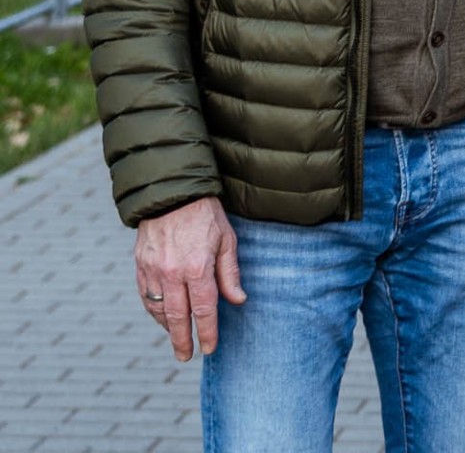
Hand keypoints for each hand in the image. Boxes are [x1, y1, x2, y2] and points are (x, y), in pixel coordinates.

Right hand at [134, 197, 245, 360]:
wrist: (171, 193)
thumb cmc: (205, 215)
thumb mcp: (226, 240)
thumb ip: (230, 273)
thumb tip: (238, 301)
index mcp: (197, 268)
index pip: (203, 310)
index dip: (207, 332)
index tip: (210, 348)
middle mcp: (172, 274)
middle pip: (177, 318)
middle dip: (182, 340)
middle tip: (185, 357)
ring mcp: (152, 271)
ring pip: (158, 310)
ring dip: (168, 328)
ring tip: (177, 338)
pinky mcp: (140, 266)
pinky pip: (145, 297)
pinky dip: (153, 312)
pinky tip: (163, 318)